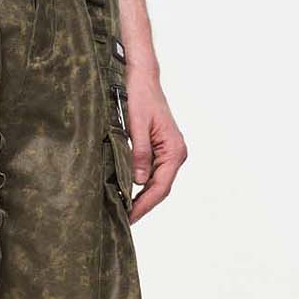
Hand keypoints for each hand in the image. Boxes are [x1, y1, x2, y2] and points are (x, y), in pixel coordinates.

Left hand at [125, 66, 187, 223]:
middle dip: (142, 205)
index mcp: (174, 149)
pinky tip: (127, 194)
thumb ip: (139, 153)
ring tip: (123, 212)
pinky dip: (140, 186)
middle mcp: (175, 153)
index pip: (160, 186)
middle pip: (160, 189)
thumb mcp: (136, 125)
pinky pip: (152, 173)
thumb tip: (140, 181)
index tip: (129, 217)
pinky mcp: (159, 150)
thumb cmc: (140, 96)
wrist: (142, 78)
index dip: (144, 205)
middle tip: (123, 221)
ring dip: (141, 198)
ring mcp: (168, 152)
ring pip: (156, 183)